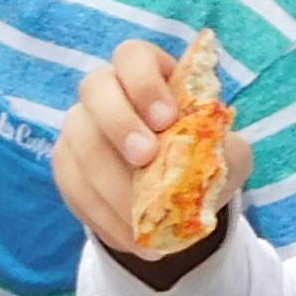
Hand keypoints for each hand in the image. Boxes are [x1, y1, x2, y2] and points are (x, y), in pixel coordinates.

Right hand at [51, 38, 251, 280]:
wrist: (179, 194)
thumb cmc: (204, 157)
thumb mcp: (229, 152)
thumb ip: (223, 149)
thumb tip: (206, 157)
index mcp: (148, 73)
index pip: (133, 56)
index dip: (144, 83)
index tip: (167, 119)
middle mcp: (106, 91)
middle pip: (95, 89)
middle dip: (119, 125)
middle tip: (146, 159)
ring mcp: (80, 126)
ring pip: (79, 144)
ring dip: (111, 185)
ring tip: (144, 225)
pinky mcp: (66, 164)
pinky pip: (72, 187)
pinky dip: (102, 216)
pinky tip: (131, 239)